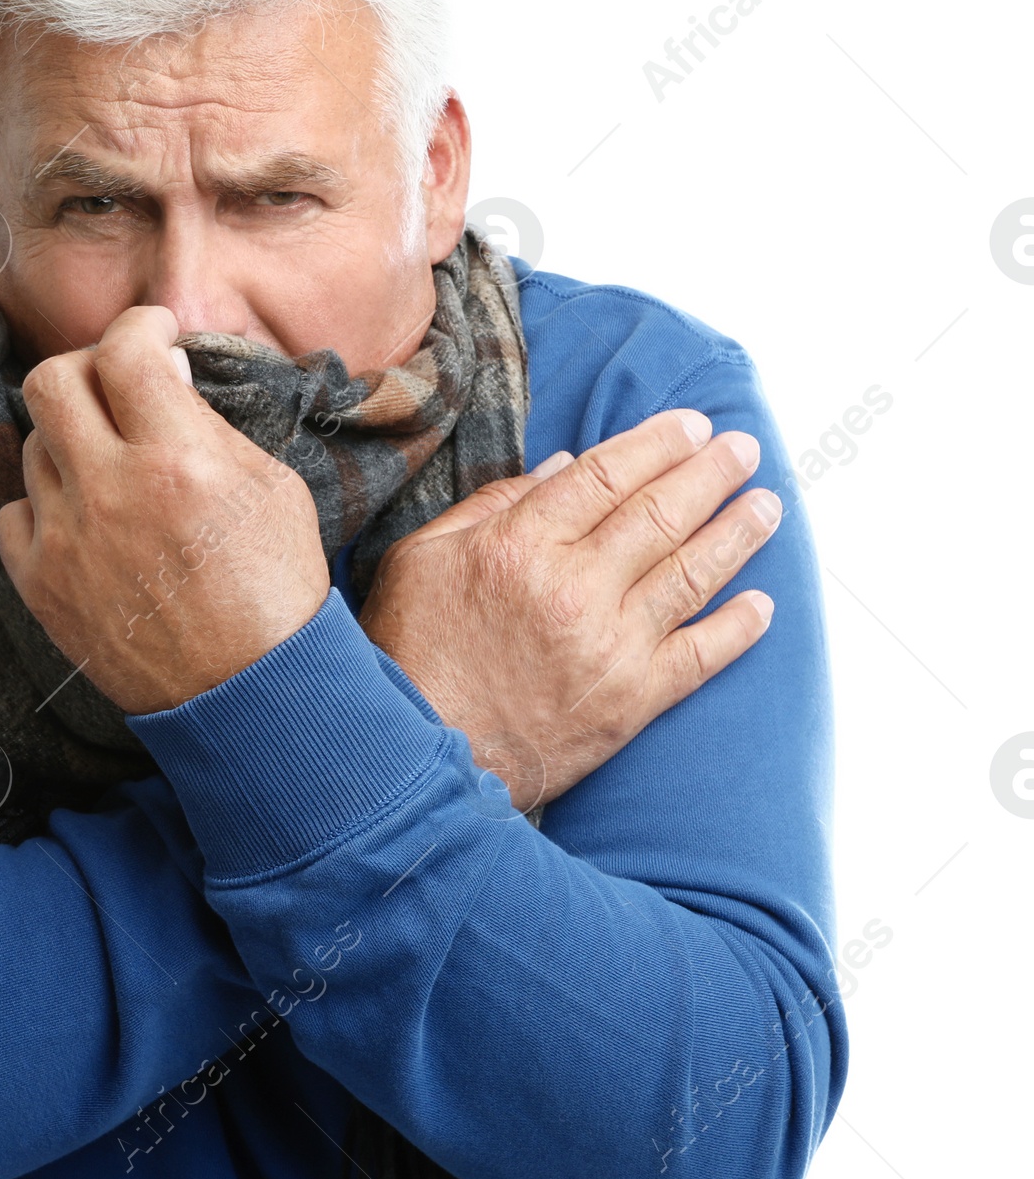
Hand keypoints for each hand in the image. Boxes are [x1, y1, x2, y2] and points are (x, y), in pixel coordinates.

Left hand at [0, 306, 331, 714]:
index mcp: (178, 460)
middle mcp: (111, 492)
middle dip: (87, 368)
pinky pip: (16, 515)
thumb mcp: (273, 487)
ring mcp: (66, 541)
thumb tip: (164, 373)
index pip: (124, 350)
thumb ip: (211, 423)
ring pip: (33, 446)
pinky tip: (87, 523)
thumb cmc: (275, 590)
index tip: (153, 333)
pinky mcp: (41, 587)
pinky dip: (47, 509)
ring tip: (115, 468)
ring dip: (73, 443)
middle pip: (49, 380)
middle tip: (118, 386)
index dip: (139, 325)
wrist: (250, 695)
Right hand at [356, 409, 780, 813]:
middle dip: (711, 473)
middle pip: (660, 513)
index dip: (658, 443)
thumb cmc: (412, 649)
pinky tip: (764, 604)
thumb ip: (490, 505)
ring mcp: (609, 647)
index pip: (608, 474)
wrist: (419, 753)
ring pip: (690, 575)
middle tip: (745, 449)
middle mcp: (574, 588)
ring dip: (737, 534)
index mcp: (521, 545)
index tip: (694, 425)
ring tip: (767, 506)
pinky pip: (700, 656)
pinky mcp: (629, 702)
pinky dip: (738, 628)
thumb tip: (563, 466)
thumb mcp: (420, 557)